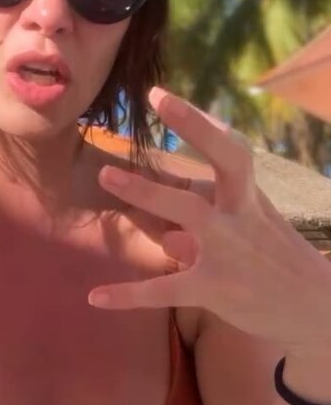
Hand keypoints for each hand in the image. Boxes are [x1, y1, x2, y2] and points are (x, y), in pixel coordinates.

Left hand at [88, 86, 330, 356]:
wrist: (316, 307)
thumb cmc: (274, 258)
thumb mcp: (250, 227)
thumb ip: (208, 219)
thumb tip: (165, 226)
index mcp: (250, 197)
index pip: (231, 148)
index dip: (198, 121)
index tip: (161, 96)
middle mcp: (243, 215)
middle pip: (227, 161)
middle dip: (196, 128)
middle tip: (158, 99)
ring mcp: (229, 251)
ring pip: (187, 213)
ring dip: (146, 192)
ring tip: (104, 174)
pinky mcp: (214, 289)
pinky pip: (164, 290)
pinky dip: (128, 295)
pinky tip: (95, 297)